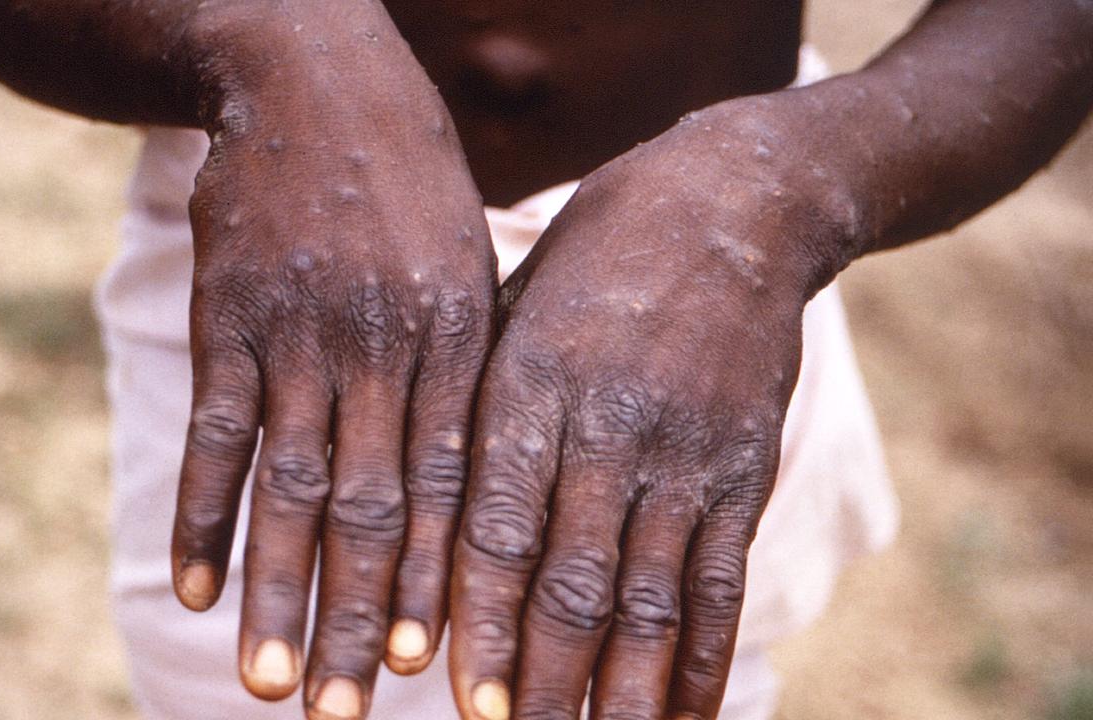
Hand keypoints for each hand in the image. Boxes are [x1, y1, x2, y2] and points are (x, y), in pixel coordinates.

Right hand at [168, 8, 495, 716]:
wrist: (314, 80)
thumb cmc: (409, 184)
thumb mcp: (468, 263)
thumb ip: (470, 368)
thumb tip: (482, 482)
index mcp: (456, 340)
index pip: (452, 486)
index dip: (443, 583)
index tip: (437, 670)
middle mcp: (382, 347)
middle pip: (373, 509)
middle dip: (362, 618)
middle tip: (350, 714)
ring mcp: (299, 334)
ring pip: (289, 486)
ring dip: (278, 592)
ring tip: (271, 684)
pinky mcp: (228, 319)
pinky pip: (214, 432)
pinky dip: (200, 514)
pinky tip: (192, 589)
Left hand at [447, 96, 850, 718]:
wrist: (732, 204)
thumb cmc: (592, 259)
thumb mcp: (510, 306)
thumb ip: (474, 410)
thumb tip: (423, 527)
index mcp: (532, 385)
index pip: (498, 529)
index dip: (480, 625)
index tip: (460, 704)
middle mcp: (610, 428)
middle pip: (573, 583)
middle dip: (543, 684)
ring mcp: (687, 453)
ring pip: (652, 601)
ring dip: (626, 696)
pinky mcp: (744, 468)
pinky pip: (723, 583)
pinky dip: (706, 662)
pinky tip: (689, 719)